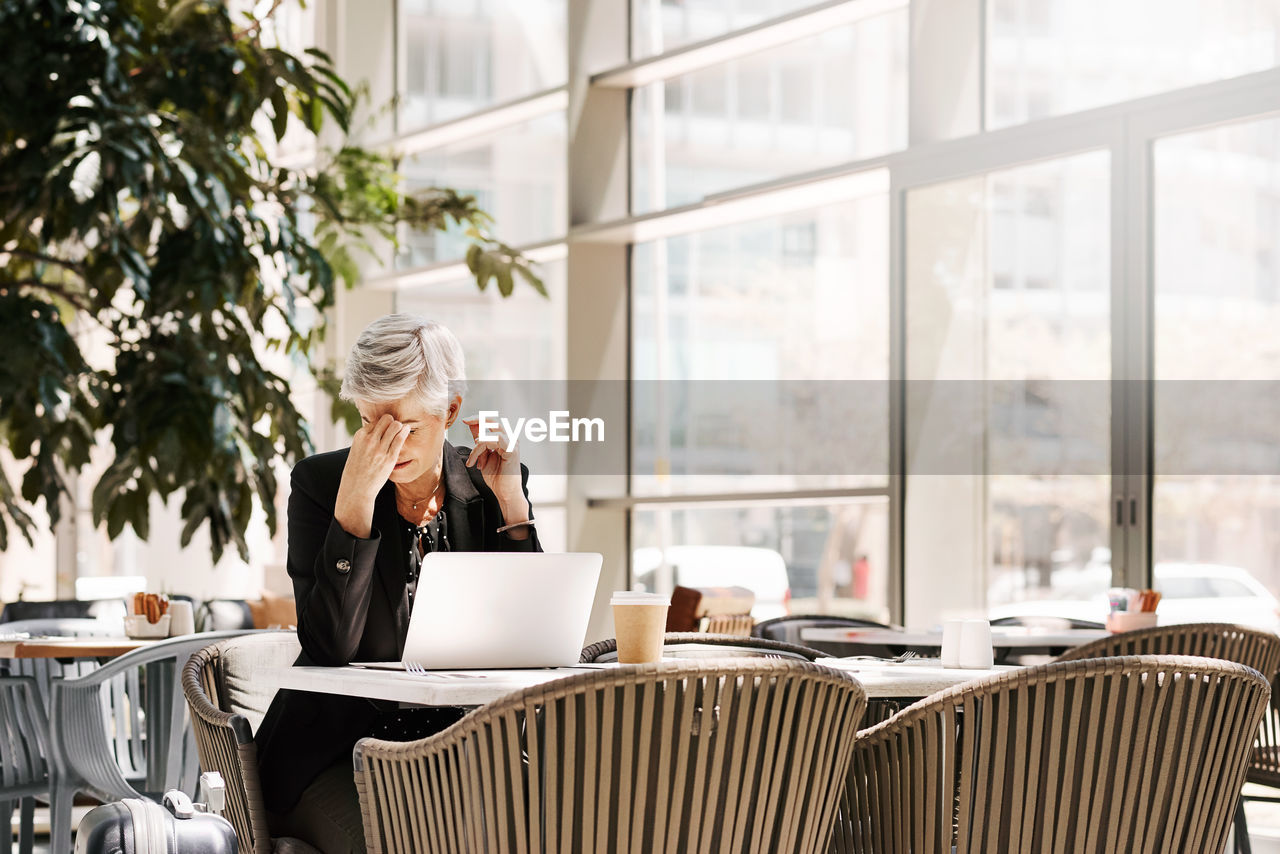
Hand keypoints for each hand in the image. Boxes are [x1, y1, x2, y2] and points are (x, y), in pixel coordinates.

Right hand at [334, 414, 409, 537]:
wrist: (356, 490)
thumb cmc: (357, 471)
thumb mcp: (356, 450)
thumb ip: (366, 440)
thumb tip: (377, 429)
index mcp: (360, 437)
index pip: (376, 420)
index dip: (382, 425)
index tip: (385, 430)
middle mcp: (369, 440)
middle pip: (387, 419)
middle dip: (392, 422)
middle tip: (394, 430)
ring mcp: (380, 449)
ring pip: (395, 426)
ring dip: (399, 427)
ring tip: (400, 432)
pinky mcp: (389, 458)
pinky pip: (400, 439)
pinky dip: (404, 433)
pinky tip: (406, 432)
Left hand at [462, 416, 527, 520]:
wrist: (505, 493)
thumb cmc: (497, 478)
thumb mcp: (483, 455)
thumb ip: (479, 441)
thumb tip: (472, 426)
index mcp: (505, 439)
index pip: (492, 422)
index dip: (479, 418)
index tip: (465, 420)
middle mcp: (510, 439)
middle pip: (494, 420)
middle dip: (478, 419)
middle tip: (465, 421)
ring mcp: (512, 443)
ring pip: (490, 433)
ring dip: (477, 445)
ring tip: (473, 460)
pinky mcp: (511, 450)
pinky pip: (492, 441)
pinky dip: (480, 449)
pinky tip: (476, 462)